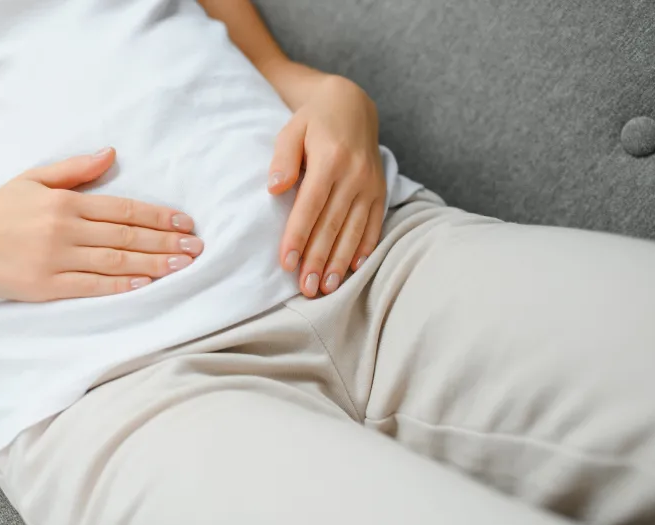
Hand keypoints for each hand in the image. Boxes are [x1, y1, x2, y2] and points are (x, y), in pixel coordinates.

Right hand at [0, 148, 201, 300]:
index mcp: (65, 202)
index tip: (185, 222)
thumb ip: (75, 169)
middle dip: (166, 242)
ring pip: (115, 261)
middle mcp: (64, 229)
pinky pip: (92, 286)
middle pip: (127, 235)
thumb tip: (112, 153)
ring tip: (182, 266)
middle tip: (197, 247)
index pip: (123, 209)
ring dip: (153, 264)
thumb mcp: (33, 179)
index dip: (158, 216)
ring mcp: (56, 259)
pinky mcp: (47, 286)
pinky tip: (146, 285)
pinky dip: (120, 285)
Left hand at [267, 75, 387, 297]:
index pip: (310, 206)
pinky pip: (374, 224)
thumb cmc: (313, 121)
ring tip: (327, 287)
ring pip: (354, 230)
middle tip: (306, 288)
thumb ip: (282, 160)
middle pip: (332, 225)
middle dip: (318, 259)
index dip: (298, 236)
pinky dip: (364, 248)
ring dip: (340, 262)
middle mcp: (354, 175)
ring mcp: (370, 185)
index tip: (287, 263)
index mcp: (329, 159)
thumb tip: (274, 189)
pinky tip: (353, 268)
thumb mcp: (291, 130)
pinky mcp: (380, 191)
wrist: (352, 106)